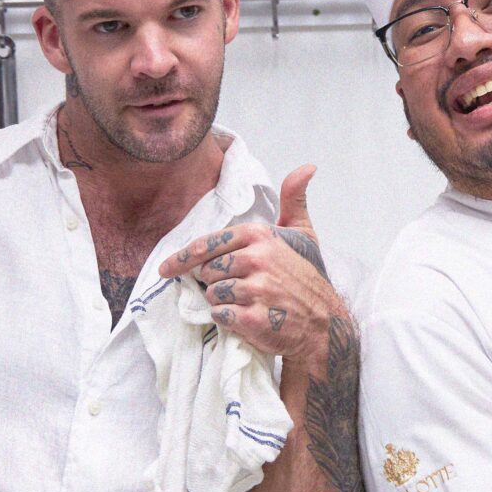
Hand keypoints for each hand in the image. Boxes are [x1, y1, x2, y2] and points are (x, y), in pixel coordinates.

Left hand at [160, 164, 347, 367]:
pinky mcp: (255, 318)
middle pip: (207, 272)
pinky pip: (221, 316)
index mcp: (260, 236)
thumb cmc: (308, 278)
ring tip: (247, 303)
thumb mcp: (304, 234)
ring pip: (212, 295)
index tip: (165, 269)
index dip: (183, 258)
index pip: (208, 244)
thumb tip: (306, 167)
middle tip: (239, 288)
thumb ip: (294, 200)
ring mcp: (256, 289)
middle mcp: (257, 259)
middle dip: (215, 283)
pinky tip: (248, 319)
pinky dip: (229, 321)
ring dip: (223, 303)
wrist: (327, 323)